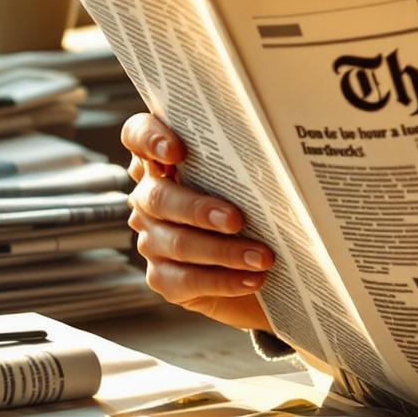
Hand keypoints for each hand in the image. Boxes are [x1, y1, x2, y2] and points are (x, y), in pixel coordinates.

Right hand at [121, 112, 272, 332]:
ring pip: (177, 243)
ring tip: (262, 257)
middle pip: (158, 197)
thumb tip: (279, 152)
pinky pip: (185, 280)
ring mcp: (152, 238)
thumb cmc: (258, 207)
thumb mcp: (252, 179)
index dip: (149, 139)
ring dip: (223, 251)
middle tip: (236, 219)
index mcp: (166, 160)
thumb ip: (249, 160)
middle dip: (199, 208)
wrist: (265, 264)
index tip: (177, 151)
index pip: (138, 135)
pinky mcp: (163, 277)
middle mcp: (150, 197)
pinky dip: (223, 280)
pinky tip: (253, 279)